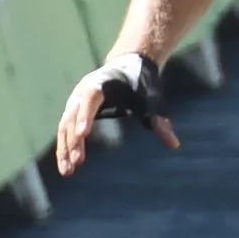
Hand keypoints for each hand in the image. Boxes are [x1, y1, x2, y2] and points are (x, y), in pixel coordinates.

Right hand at [52, 50, 172, 174]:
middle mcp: (83, 90)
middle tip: (78, 161)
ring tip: (68, 171)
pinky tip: (67, 166)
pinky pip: (65, 130)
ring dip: (64, 148)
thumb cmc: (141, 84)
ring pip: (65, 126)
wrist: (127, 67)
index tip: (84, 134)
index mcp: (102, 83)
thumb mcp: (151, 100)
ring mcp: (75, 100)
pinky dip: (65, 147)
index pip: (90, 99)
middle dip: (74, 139)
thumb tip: (174, 144)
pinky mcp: (73, 110)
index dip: (86, 115)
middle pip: (74, 116)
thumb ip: (159, 121)